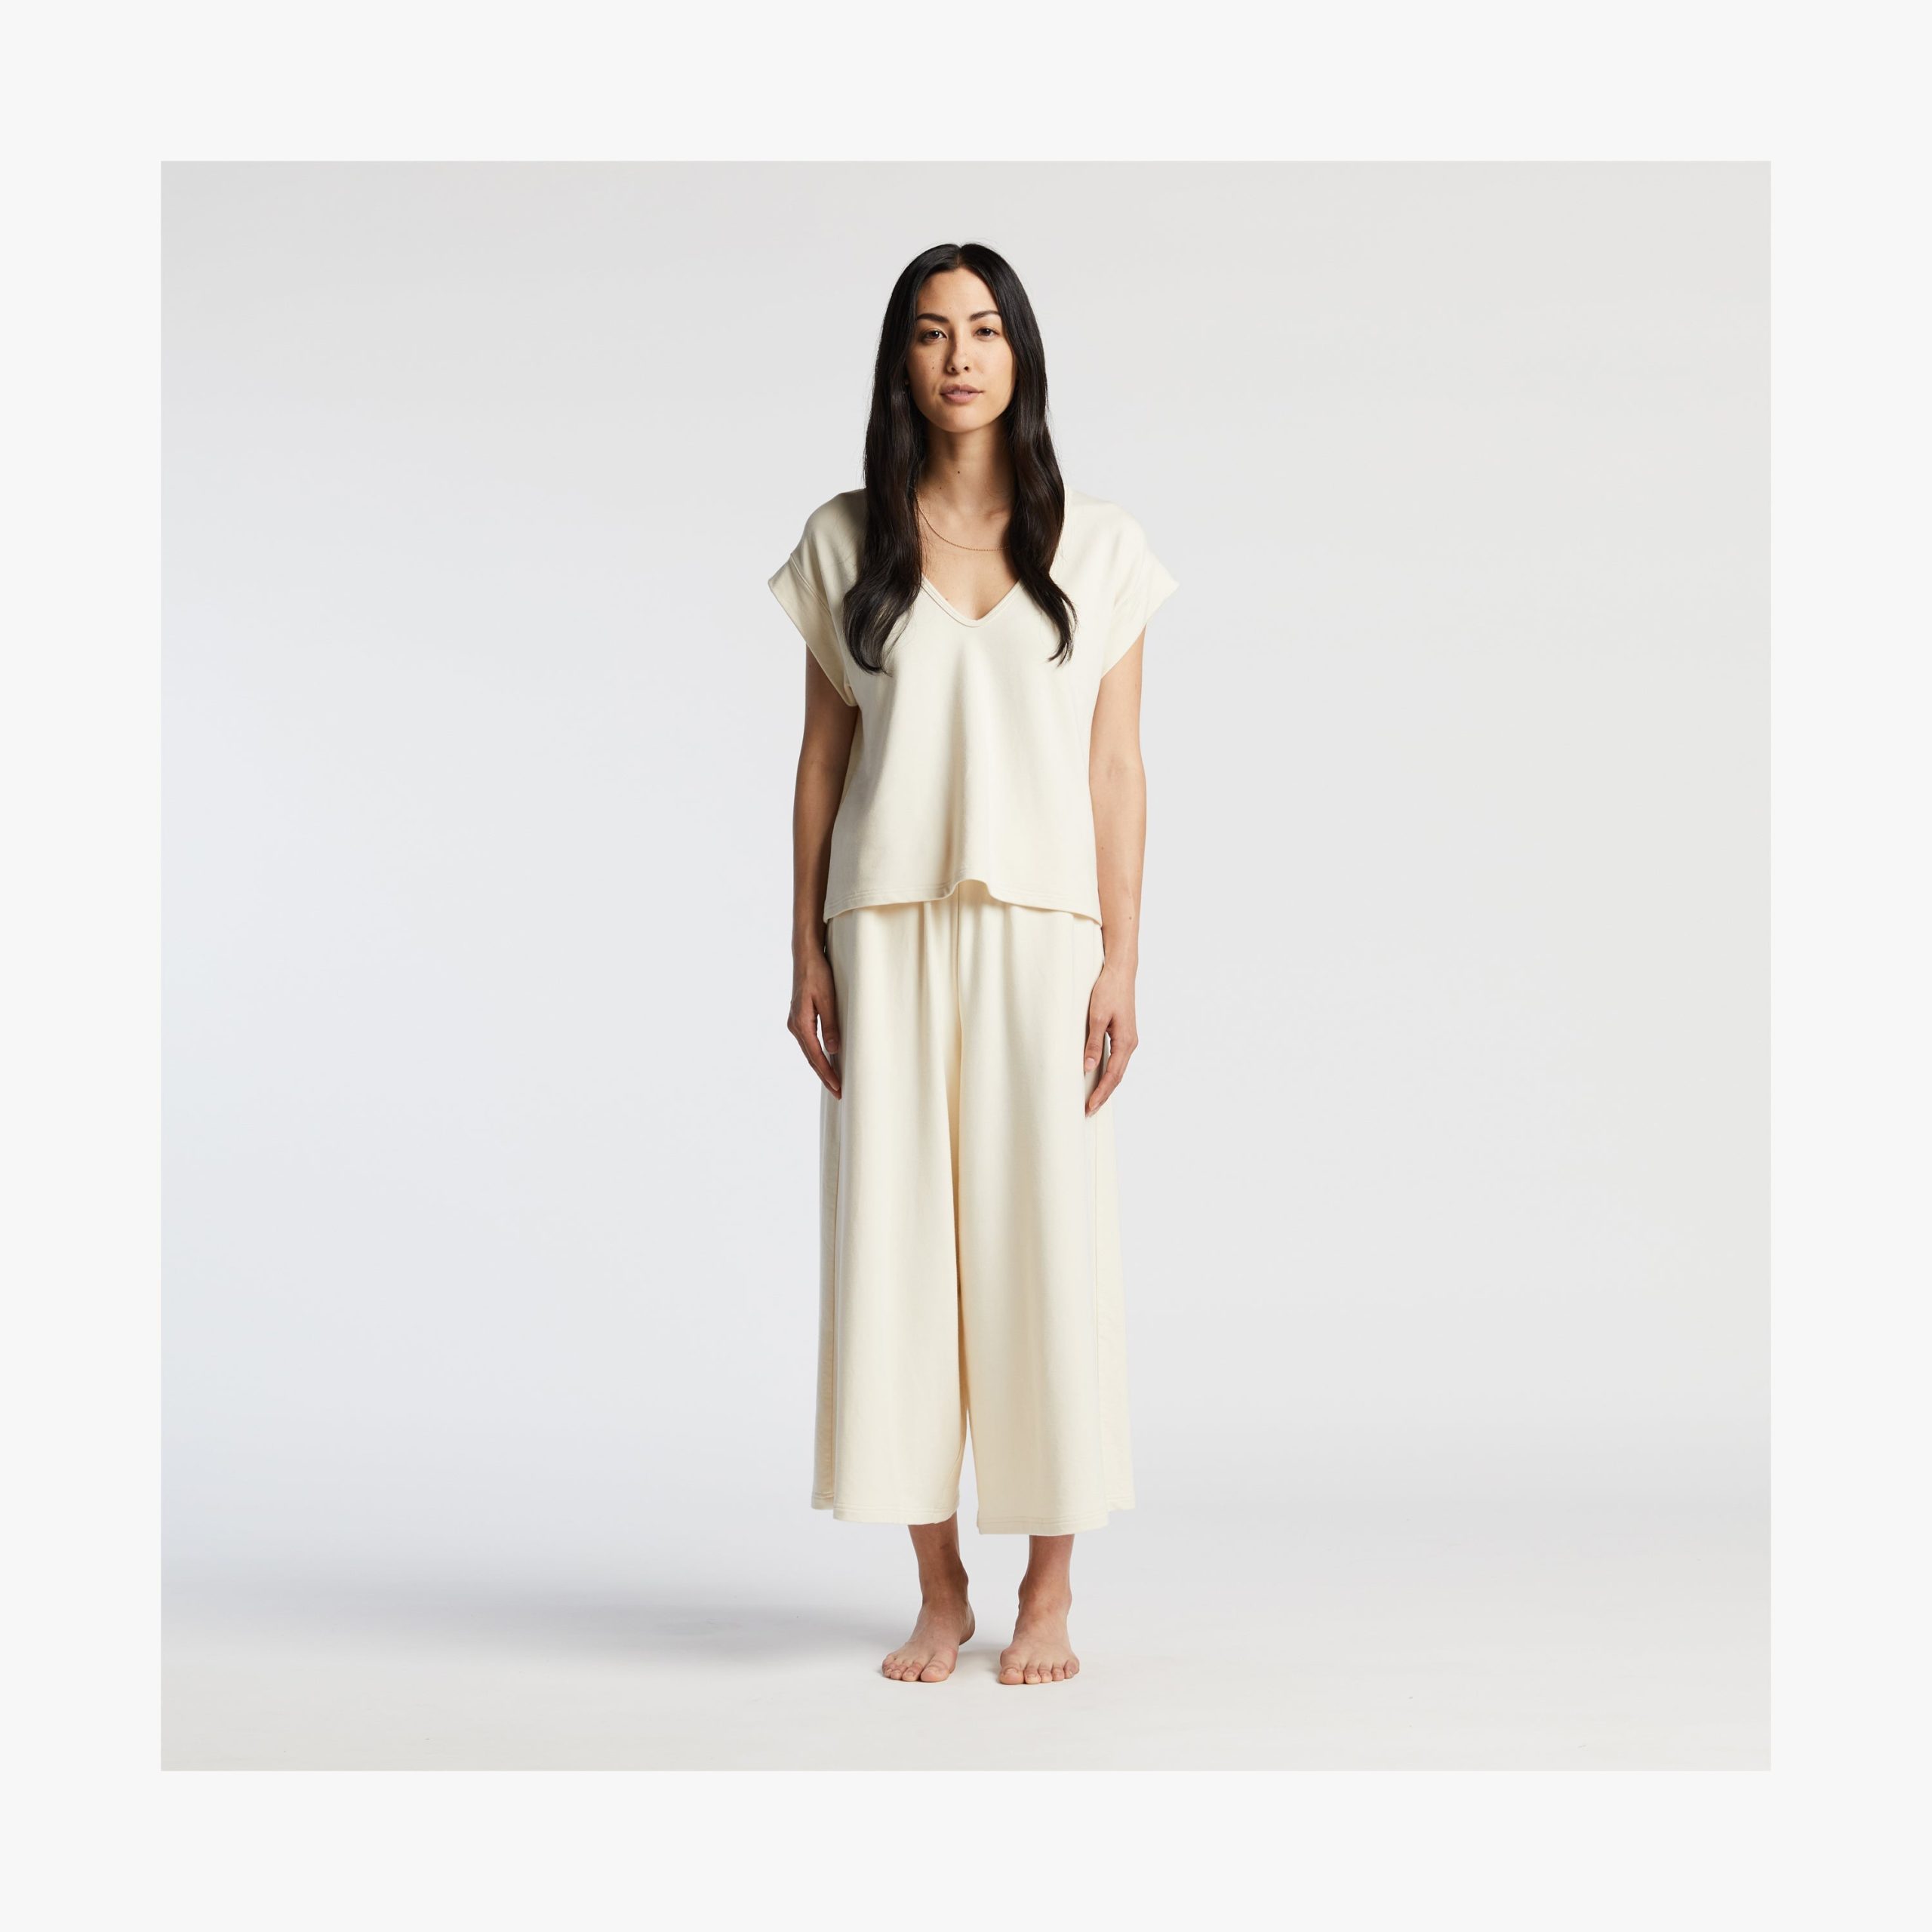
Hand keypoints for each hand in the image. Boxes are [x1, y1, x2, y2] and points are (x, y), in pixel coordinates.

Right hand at [789, 944, 841, 1097]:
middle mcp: (795, 1025)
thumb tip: (833, 1050)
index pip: (816, 1056)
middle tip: (838, 1092)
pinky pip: (809, 1042)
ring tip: (834, 1081)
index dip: (827, 1074)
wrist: (805, 956)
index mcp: (800, 1023)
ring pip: (809, 1051)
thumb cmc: (817, 974)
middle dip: (824, 1076)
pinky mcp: (800, 1017)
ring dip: (821, 1067)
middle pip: (811, 1058)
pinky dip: (817, 1055)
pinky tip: (826, 1060)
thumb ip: (830, 1025)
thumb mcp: (827, 999)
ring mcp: (796, 1022)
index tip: (838, 1088)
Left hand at [1082, 958, 1136, 1114]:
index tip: (1089, 1107)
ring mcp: (1128, 1039)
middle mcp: (1130, 1043)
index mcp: (1125, 1041)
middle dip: (1103, 1095)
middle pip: (1117, 1076)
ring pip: (1118, 1069)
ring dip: (1106, 1085)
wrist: (1120, 971)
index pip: (1112, 1075)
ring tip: (1093, 1100)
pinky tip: (1099, 1077)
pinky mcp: (1123, 1033)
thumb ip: (1093, 1043)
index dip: (1101, 1093)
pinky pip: (1116, 1059)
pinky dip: (1108, 1072)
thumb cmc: (1108, 990)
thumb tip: (1088, 1068)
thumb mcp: (1097, 1016)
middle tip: (1089, 1111)